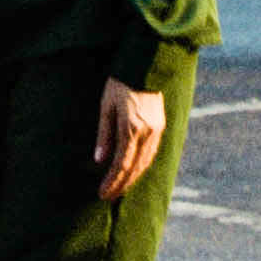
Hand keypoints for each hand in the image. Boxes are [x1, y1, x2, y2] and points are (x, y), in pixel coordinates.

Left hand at [90, 81, 169, 202]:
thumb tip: (99, 160)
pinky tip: (134, 170)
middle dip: (122, 185)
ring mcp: (157, 130)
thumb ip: (104, 135)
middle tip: (109, 196)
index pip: (121, 164)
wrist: (145, 65)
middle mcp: (147, 133)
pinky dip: (142, 165)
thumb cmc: (119, 83)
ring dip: (133, 178)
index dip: (112, 182)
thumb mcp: (106, 107)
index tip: (102, 193)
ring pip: (145, 162)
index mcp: (131, 129)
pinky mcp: (160, 126)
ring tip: (120, 187)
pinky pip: (152, 153)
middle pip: (135, 168)